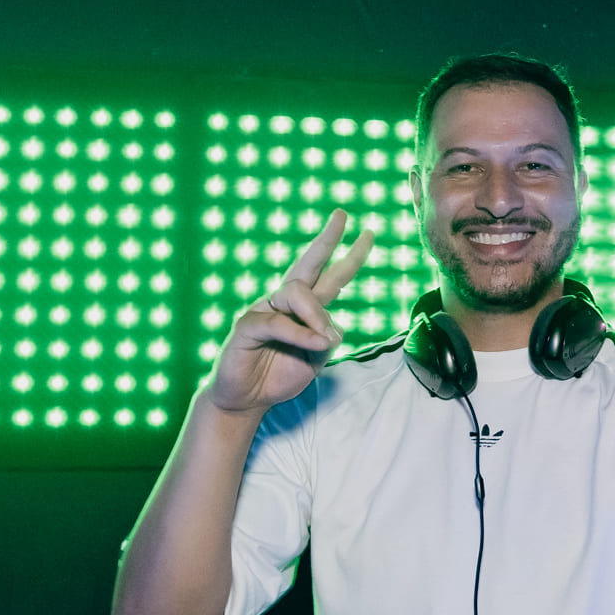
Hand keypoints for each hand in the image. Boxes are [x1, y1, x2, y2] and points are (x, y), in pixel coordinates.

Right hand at [204, 209, 374, 417]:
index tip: (368, 233)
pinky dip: (300, 334)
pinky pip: (277, 321)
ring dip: (317, 314)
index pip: (330, 277)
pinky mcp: (247, 325)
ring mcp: (264, 309)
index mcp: (304, 308)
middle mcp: (284, 301)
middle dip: (327, 238)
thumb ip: (326, 341)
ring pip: (296, 292)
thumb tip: (332, 328)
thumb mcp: (315, 359)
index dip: (349, 257)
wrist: (247, 399)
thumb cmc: (280, 375)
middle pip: (308, 263)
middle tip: (342, 215)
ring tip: (326, 339)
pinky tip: (314, 343)